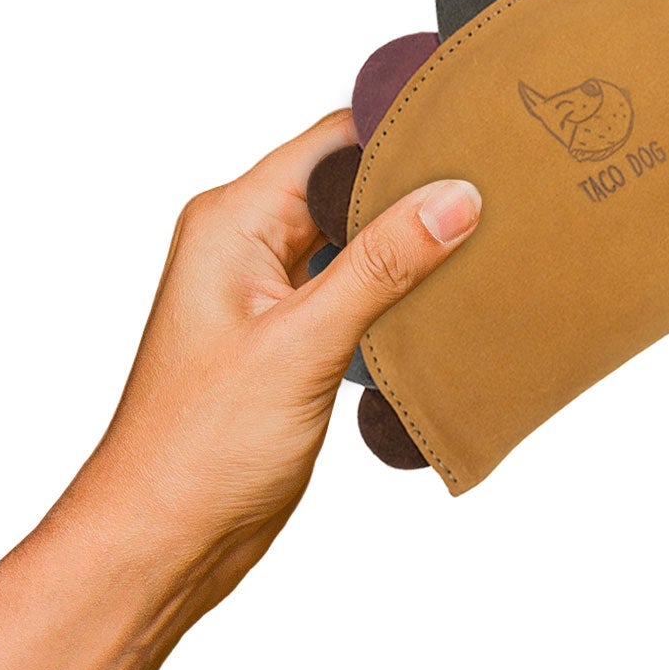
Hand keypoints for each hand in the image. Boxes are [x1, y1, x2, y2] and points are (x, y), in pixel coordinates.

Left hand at [74, 111, 480, 606]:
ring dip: (414, 254)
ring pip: (359, 249)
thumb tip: (452, 199)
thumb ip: (380, 268)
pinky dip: (400, 305)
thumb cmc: (199, 447)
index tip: (475, 132)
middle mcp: (247, 250)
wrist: (165, 538)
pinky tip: (447, 315)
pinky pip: (358, 302)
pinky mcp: (292, 348)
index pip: (330, 145)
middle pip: (349, 191)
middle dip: (419, 192)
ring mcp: (271, 300)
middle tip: (503, 195)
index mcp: (230, 223)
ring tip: (490, 249)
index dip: (401, 132)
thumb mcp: (301, 346)